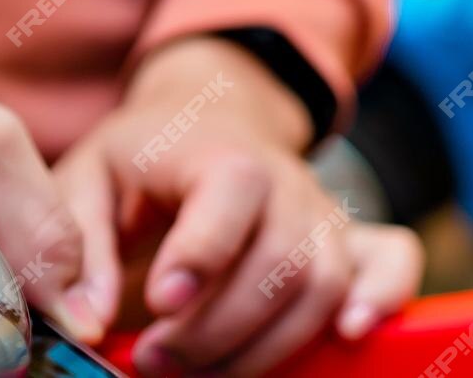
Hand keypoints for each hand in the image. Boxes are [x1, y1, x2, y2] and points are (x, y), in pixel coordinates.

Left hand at [52, 37, 420, 375]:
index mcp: (221, 153)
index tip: (160, 301)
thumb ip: (80, 247)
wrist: (214, 118)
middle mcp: (287, 181)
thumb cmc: (144, 156)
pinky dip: (384, 296)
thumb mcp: (87, 179)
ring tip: (198, 369)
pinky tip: (349, 336)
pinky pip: (392, 260)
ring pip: (322, 284)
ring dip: (263, 345)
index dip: (202, 252)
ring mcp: (323, 212)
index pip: (232, 193)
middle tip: (151, 358)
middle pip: (279, 262)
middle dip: (214, 329)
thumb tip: (87, 321)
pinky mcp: (346, 239)